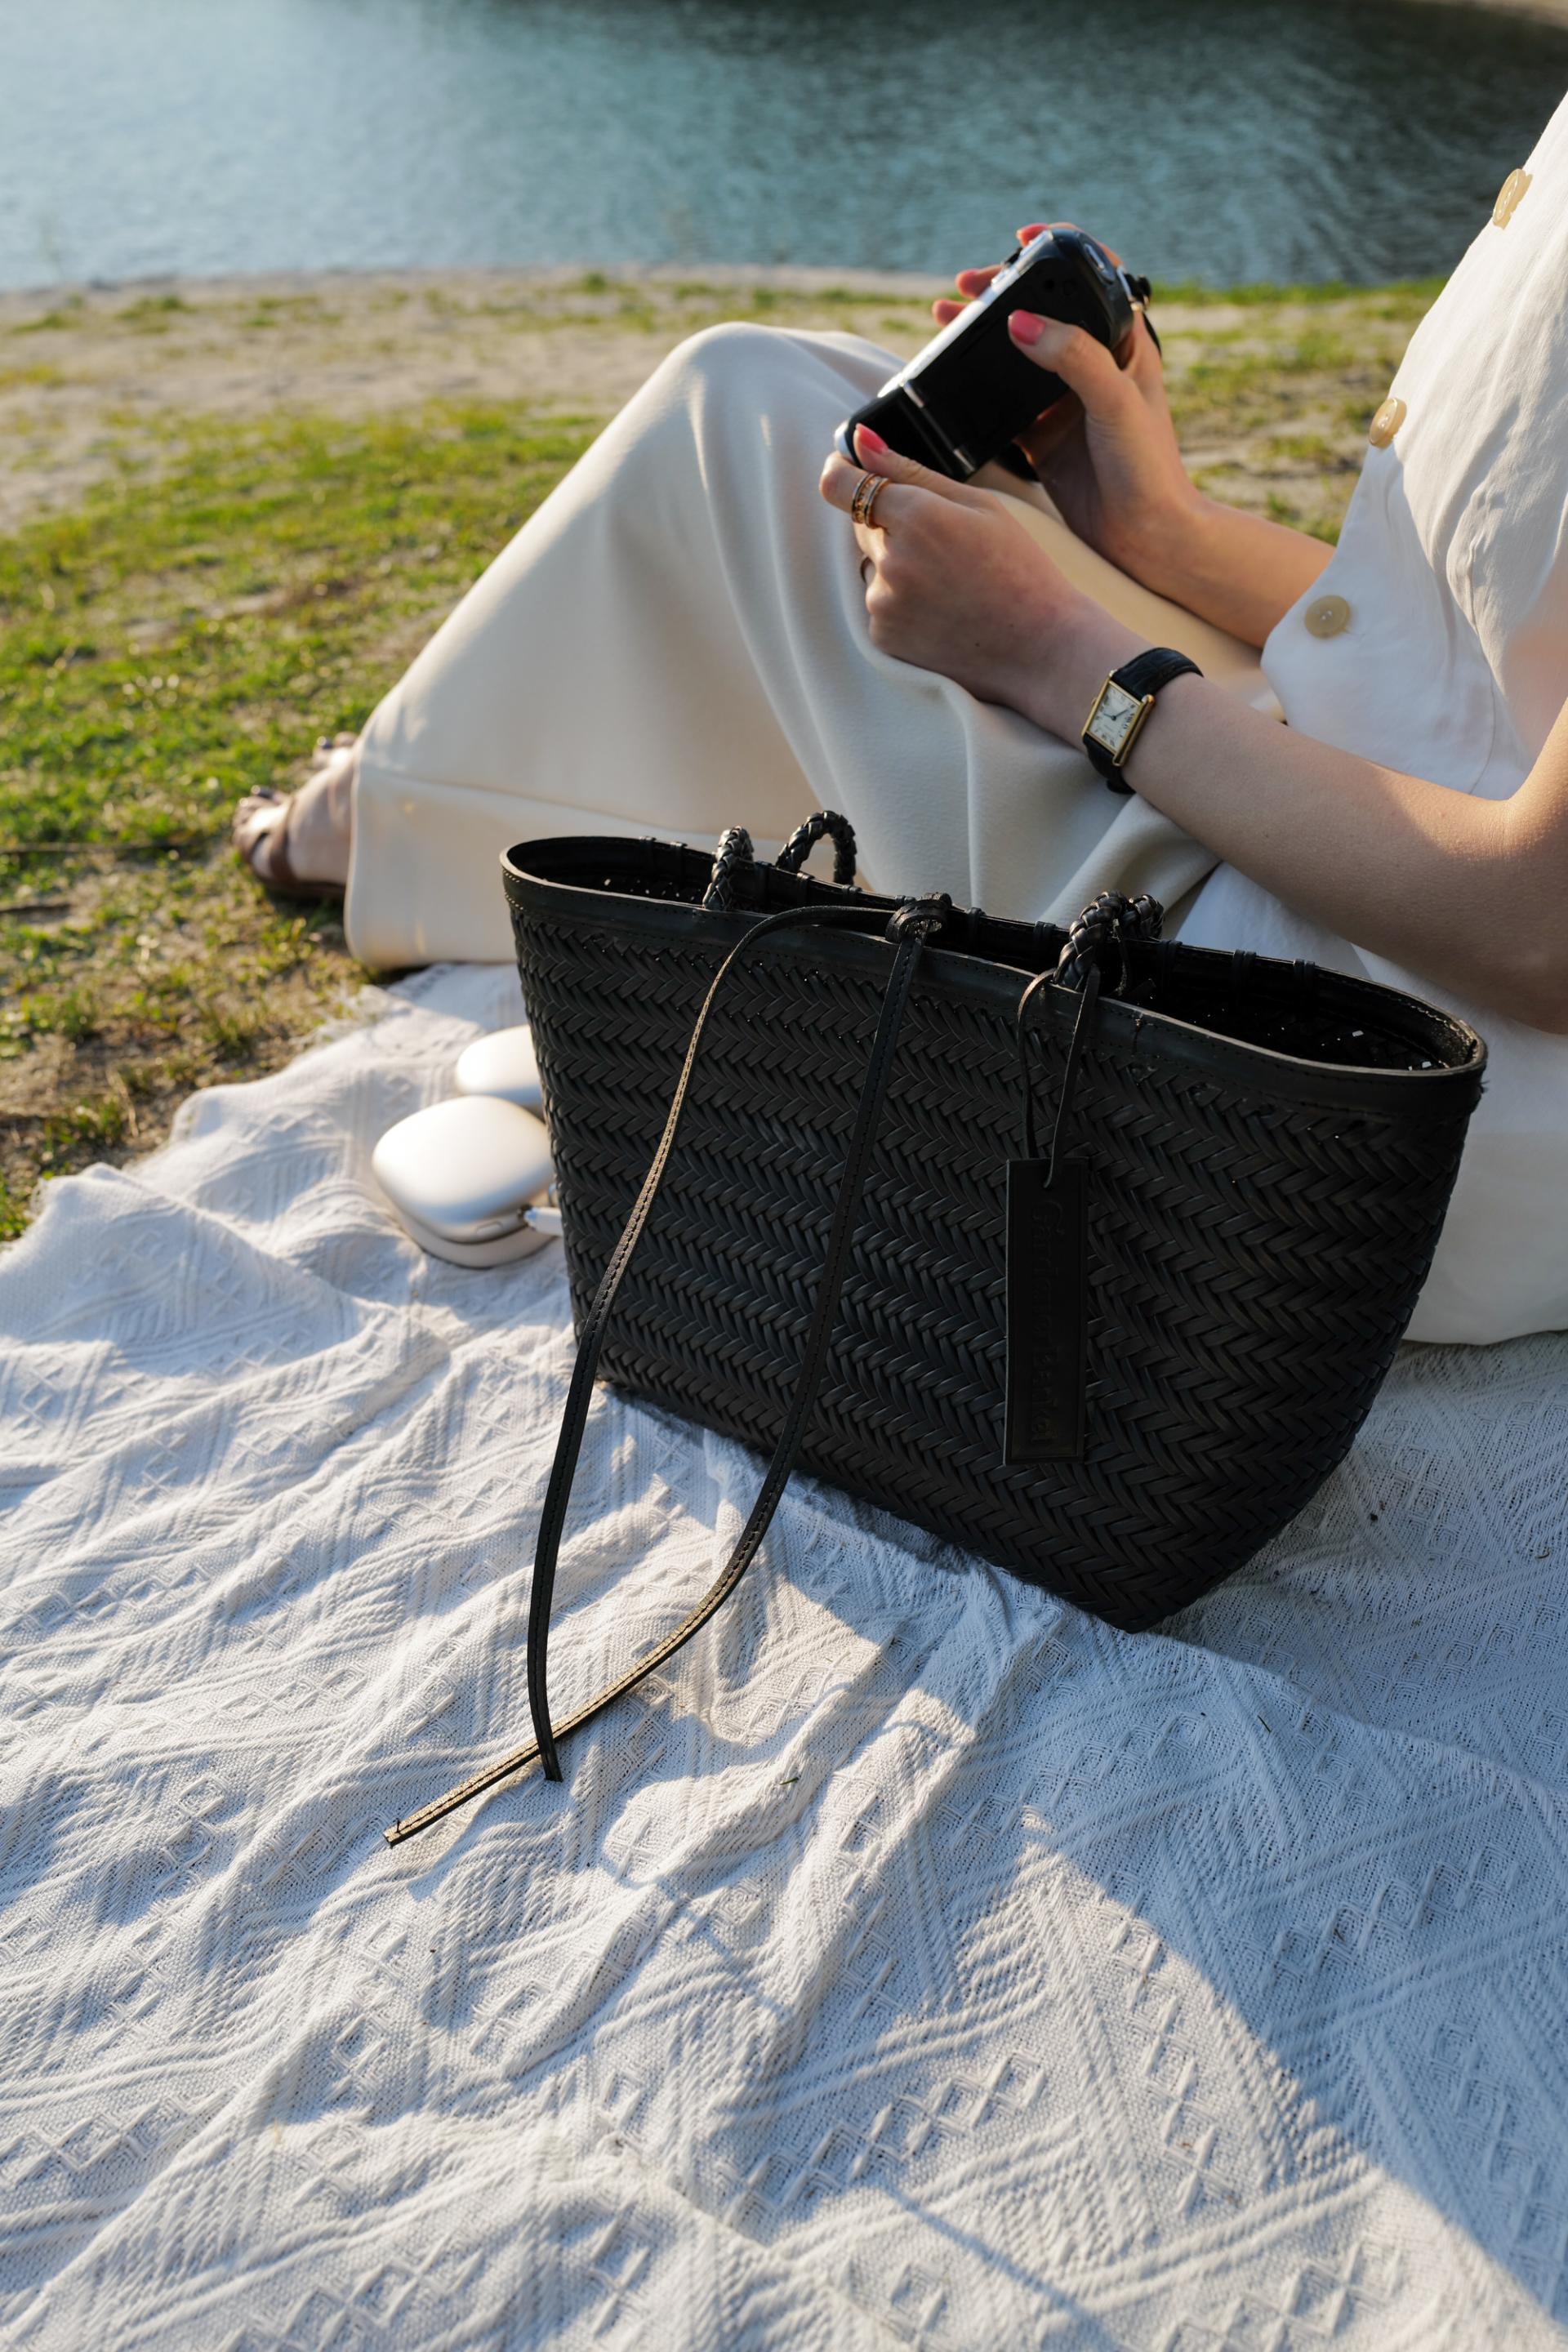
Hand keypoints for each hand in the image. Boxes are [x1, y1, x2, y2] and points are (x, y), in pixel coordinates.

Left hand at [819, 425, 1139, 735]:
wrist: (1038, 648)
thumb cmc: (1018, 569)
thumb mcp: (978, 505)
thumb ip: (910, 472)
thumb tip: (859, 442)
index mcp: (917, 517)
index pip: (840, 485)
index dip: (841, 473)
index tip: (847, 470)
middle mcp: (892, 561)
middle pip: (862, 525)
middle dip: (891, 525)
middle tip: (946, 546)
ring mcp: (883, 603)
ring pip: (873, 567)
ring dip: (898, 567)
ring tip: (952, 585)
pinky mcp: (883, 636)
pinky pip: (880, 604)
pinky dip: (902, 603)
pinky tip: (943, 610)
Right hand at [934, 222, 1203, 598]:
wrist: (1146, 537)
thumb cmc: (1148, 466)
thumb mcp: (1116, 401)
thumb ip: (1073, 357)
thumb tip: (1020, 322)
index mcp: (1123, 343)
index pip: (1092, 276)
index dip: (1059, 250)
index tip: (1022, 239)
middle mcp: (1093, 365)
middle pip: (1043, 309)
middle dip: (1002, 290)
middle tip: (965, 286)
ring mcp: (1064, 400)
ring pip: (1016, 351)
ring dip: (981, 333)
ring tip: (944, 317)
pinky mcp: (1042, 435)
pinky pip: (1002, 400)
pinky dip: (976, 384)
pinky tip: (953, 374)